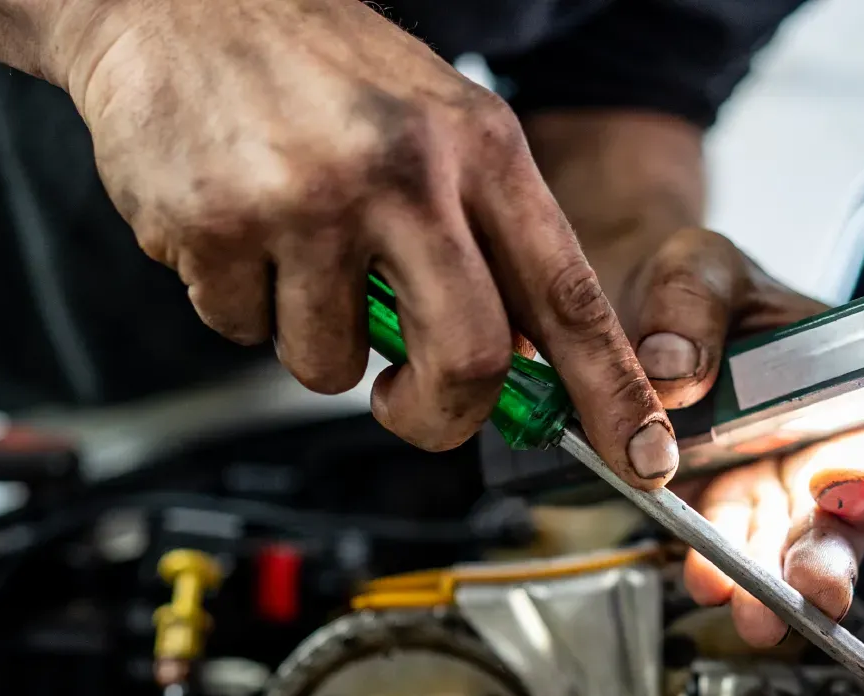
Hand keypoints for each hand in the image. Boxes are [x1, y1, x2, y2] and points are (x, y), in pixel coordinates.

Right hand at [42, 0, 676, 485]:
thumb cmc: (316, 69)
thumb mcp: (438, 126)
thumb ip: (488, 239)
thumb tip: (527, 367)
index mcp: (479, 147)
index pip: (568, 296)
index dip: (611, 391)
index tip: (644, 457)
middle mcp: (405, 171)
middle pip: (470, 361)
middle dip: (439, 413)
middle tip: (407, 401)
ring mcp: (310, 201)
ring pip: (333, 367)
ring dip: (312, 341)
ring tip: (294, 253)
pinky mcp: (219, 226)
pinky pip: (243, 331)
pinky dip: (239, 302)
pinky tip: (235, 228)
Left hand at [606, 229, 863, 646]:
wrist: (630, 318)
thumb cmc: (698, 290)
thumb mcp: (701, 266)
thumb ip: (691, 302)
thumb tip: (674, 366)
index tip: (849, 488)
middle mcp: (830, 447)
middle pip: (857, 521)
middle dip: (832, 561)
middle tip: (810, 590)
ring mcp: (776, 490)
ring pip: (791, 552)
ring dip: (773, 586)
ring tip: (751, 609)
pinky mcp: (719, 515)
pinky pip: (727, 551)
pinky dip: (716, 569)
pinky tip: (704, 577)